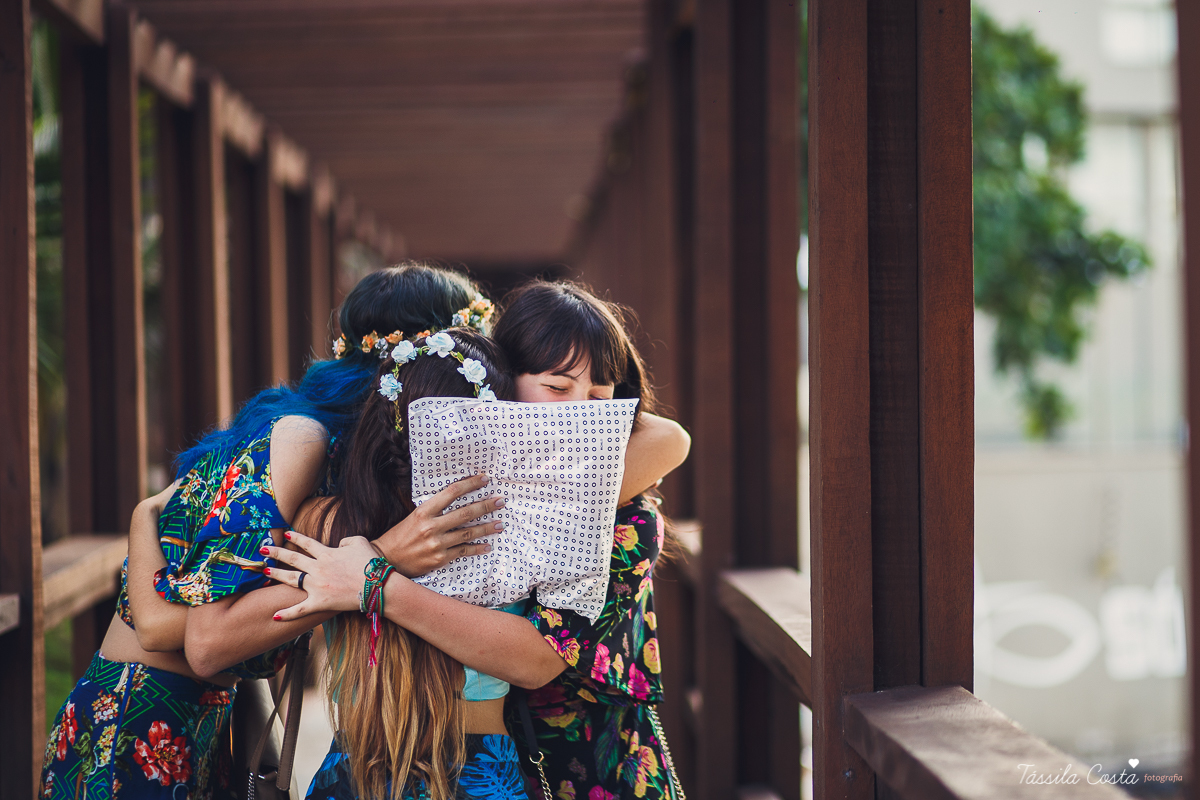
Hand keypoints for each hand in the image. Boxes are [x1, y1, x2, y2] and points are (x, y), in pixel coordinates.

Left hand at [262, 532, 376, 620]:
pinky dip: (287, 613)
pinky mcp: (320, 603)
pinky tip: (274, 616)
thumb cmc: (370, 563)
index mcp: (327, 553)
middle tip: (264, 550)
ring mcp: (317, 586)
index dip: (295, 538)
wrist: (377, 585)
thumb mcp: (359, 542)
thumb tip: (338, 544)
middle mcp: (318, 568)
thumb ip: (345, 540)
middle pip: (293, 559)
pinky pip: (300, 609)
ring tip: (266, 571)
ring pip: (292, 579)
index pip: (306, 543)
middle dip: (277, 553)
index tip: (285, 534)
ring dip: (277, 575)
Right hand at [376, 474, 505, 576]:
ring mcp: (437, 543)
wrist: (386, 560)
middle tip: (500, 501)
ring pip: (468, 533)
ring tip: (500, 524)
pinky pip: (463, 551)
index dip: (470, 484)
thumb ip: (434, 509)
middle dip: (486, 506)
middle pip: (465, 513)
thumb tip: (456, 499)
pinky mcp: (440, 559)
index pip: (452, 492)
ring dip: (486, 528)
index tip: (484, 479)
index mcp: (423, 511)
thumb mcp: (414, 516)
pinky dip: (477, 548)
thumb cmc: (400, 536)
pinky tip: (487, 546)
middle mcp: (431, 526)